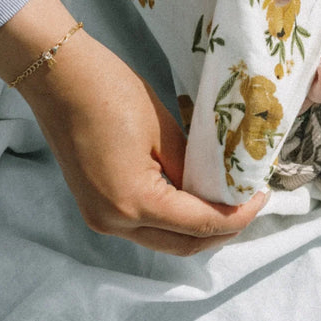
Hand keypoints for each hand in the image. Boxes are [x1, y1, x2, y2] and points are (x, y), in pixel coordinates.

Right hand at [0, 0, 267, 253]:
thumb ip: (190, 167)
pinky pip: (143, 223)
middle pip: (181, 244)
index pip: (198, 224)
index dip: (236, 216)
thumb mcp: (163, 129)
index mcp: (133, 202)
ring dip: (196, 226)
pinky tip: (193, 193)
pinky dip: (172, 216)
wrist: (59, 75)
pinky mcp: (96, 205)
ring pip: (162, 239)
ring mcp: (100, 217)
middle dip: (221, 230)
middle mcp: (114, 222)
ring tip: (227, 198)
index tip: (262, 196)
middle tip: (250, 202)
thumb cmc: (111, 91)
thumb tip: (216, 190)